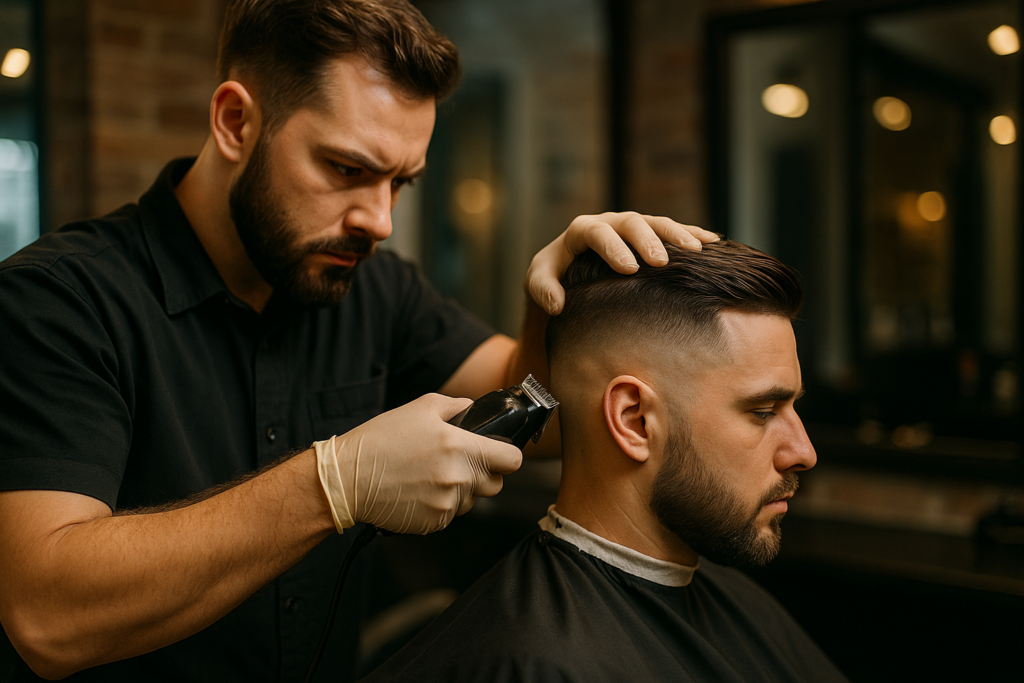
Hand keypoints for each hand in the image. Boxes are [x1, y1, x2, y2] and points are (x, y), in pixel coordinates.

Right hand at [314, 394, 522, 534]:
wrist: (348, 478)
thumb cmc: (381, 440)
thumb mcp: (421, 407)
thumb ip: (457, 406)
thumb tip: (475, 410)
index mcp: (461, 447)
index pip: (512, 461)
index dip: (507, 456)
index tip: (498, 453)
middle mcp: (458, 478)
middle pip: (495, 484)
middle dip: (483, 474)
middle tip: (458, 462)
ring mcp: (447, 504)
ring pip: (471, 501)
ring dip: (460, 490)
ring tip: (430, 475)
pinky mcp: (433, 523)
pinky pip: (450, 514)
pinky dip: (440, 504)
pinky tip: (419, 490)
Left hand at [526, 212, 718, 314]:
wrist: (567, 269)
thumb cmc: (552, 276)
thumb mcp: (538, 280)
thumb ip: (542, 289)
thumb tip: (556, 304)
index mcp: (583, 230)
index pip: (596, 232)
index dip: (613, 247)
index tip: (628, 269)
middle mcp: (611, 222)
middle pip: (632, 223)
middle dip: (648, 240)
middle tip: (662, 262)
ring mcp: (633, 228)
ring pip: (657, 223)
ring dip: (677, 234)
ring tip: (698, 250)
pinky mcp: (650, 237)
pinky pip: (674, 230)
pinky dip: (693, 234)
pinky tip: (714, 242)